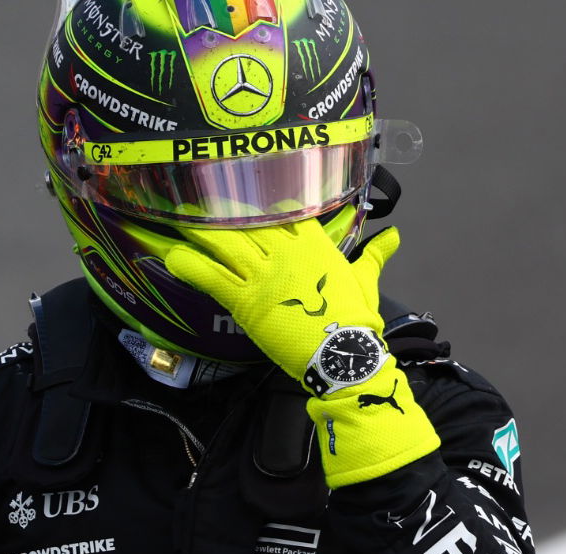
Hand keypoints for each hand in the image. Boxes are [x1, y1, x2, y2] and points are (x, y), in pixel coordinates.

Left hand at [163, 222, 436, 486]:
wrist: (344, 356)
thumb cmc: (355, 321)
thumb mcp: (365, 280)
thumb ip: (374, 255)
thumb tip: (395, 236)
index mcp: (314, 243)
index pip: (283, 210)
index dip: (260, 198)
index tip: (240, 185)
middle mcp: (286, 252)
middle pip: (247, 221)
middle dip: (221, 209)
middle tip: (195, 197)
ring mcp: (264, 275)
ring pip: (224, 243)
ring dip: (198, 231)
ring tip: (176, 218)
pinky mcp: (246, 300)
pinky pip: (212, 277)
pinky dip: (190, 266)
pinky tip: (171, 256)